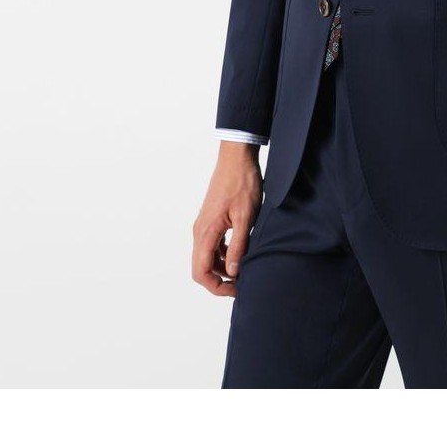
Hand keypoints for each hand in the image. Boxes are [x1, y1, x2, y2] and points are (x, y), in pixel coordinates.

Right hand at [190, 143, 263, 296]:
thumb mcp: (246, 217)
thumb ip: (238, 246)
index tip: (236, 289)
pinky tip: (240, 252)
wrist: (237, 158)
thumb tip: (232, 272)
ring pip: (207, 257)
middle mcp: (200, 230)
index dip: (216, 287)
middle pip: (201, 268)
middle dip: (219, 281)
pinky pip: (211, 245)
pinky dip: (222, 254)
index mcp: (206, 232)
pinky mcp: (210, 219)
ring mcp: (204, 224)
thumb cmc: (242, 183)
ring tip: (244, 269)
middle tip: (241, 284)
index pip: (201, 272)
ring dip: (222, 268)